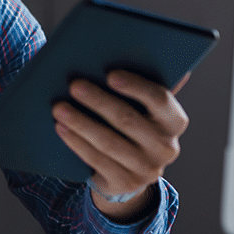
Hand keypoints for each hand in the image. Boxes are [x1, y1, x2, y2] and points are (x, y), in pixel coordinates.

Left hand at [51, 70, 188, 219]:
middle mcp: (166, 147)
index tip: (110, 74)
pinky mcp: (125, 183)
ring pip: (109, 142)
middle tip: (74, 85)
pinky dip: (77, 142)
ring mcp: (147, 169)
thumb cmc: (132, 125)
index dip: (136, 86)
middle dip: (99, 101)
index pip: (160, 100)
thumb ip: (140, 85)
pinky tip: (61, 128)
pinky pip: (97, 160)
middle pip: (128, 120)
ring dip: (81, 122)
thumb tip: (135, 49)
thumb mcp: (141, 107)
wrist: (128, 170)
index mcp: (174, 121)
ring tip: (59, 107)